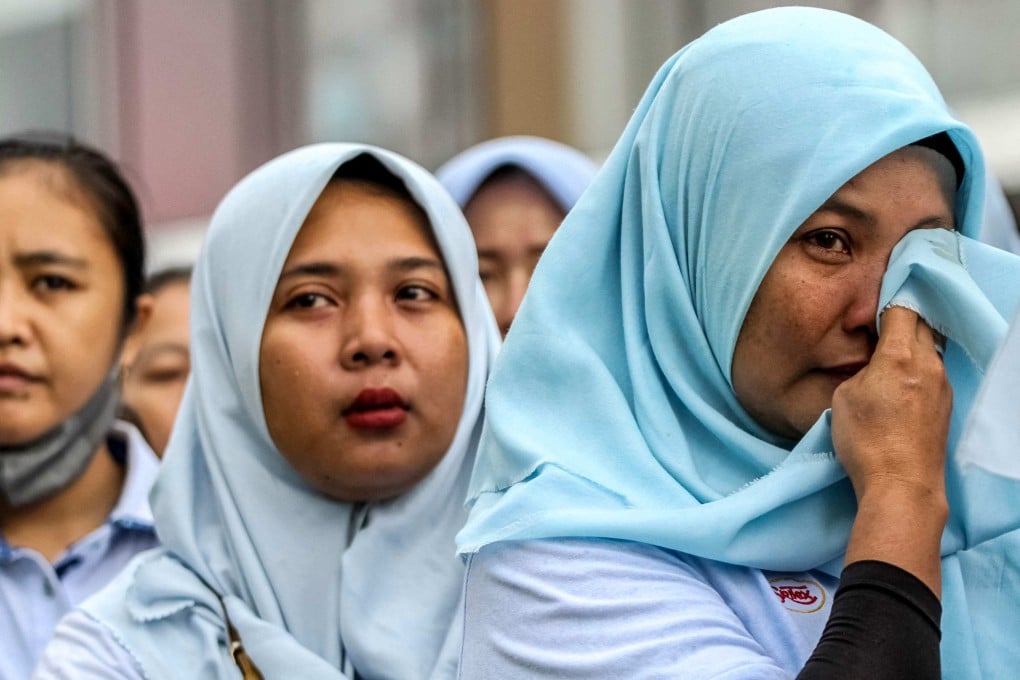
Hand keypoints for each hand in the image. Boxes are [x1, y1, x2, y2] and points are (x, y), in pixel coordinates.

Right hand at [834, 306, 950, 594]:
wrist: (902, 485)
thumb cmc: (865, 440)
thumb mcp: (844, 397)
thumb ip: (861, 371)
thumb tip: (874, 367)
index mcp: (900, 356)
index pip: (901, 310)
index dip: (886, 303)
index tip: (872, 307)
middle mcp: (929, 364)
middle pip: (921, 325)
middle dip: (903, 319)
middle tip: (880, 325)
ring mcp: (942, 385)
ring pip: (930, 348)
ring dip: (912, 345)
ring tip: (888, 355)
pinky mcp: (946, 405)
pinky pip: (933, 371)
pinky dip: (919, 368)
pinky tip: (901, 383)